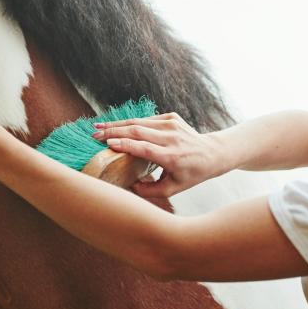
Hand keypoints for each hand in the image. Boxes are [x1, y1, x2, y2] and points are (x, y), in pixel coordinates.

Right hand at [93, 112, 228, 196]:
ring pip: (139, 122)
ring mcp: (172, 124)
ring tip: (98, 127)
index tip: (107, 144)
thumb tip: (128, 185)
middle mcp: (172, 138)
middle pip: (137, 130)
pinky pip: (146, 120)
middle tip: (94, 135)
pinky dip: (129, 122)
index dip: (124, 144)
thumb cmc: (191, 174)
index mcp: (172, 157)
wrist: (213, 153)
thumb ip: (148, 191)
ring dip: (117, 124)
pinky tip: (115, 125)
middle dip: (113, 131)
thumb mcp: (172, 189)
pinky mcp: (171, 117)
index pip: (144, 148)